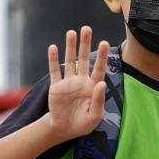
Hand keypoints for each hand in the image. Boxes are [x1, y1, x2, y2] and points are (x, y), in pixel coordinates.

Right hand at [45, 26, 107, 143]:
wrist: (64, 129)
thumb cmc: (83, 123)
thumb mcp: (94, 116)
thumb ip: (98, 100)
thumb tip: (101, 83)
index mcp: (93, 87)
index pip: (99, 69)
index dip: (102, 56)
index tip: (104, 43)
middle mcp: (81, 81)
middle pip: (84, 59)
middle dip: (85, 44)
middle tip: (87, 28)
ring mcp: (68, 82)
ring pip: (69, 61)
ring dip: (70, 47)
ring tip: (71, 32)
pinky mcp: (56, 86)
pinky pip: (54, 71)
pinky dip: (53, 60)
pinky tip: (53, 47)